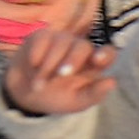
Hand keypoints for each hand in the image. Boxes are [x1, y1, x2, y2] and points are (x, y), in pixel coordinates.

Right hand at [2, 30, 117, 114]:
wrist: (26, 93)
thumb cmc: (58, 96)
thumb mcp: (76, 102)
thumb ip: (94, 94)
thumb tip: (112, 82)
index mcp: (93, 64)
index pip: (107, 53)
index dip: (105, 54)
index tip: (98, 60)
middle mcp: (80, 49)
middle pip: (83, 46)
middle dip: (73, 60)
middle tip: (61, 75)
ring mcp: (61, 40)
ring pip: (62, 43)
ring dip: (49, 65)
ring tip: (39, 84)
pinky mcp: (42, 36)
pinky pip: (43, 38)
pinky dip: (37, 53)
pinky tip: (34, 66)